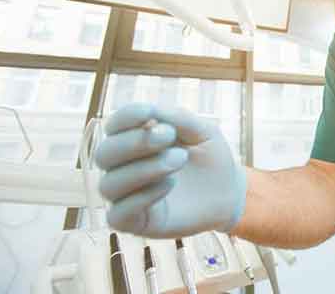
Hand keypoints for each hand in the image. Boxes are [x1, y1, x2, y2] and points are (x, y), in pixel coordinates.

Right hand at [95, 103, 247, 237]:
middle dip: (134, 142)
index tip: (148, 111)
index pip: (114, 126)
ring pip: (109, 184)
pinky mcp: (136, 222)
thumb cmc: (210, 156)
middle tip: (168, 136)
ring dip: (143, 168)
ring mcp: (126, 196)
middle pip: (104, 154)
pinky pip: (118, 215)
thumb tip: (151, 112)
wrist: (230, 191)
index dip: (126, 117)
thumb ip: (178, 119)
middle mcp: (123, 167)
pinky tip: (168, 184)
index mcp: (134, 139)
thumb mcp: (202, 131)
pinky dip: (140, 198)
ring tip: (179, 159)